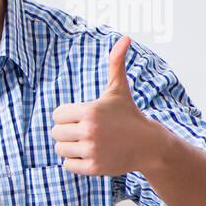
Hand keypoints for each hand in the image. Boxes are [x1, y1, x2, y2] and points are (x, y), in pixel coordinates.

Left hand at [50, 36, 163, 175]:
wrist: (149, 145)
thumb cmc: (128, 115)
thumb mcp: (119, 89)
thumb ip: (116, 63)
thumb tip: (125, 38)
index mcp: (90, 111)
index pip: (57, 115)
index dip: (67, 116)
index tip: (82, 117)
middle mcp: (89, 131)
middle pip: (56, 133)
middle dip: (68, 132)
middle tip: (86, 131)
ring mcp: (91, 150)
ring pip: (60, 149)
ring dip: (71, 147)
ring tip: (89, 142)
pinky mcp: (93, 167)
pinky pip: (67, 164)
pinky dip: (75, 161)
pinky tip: (90, 154)